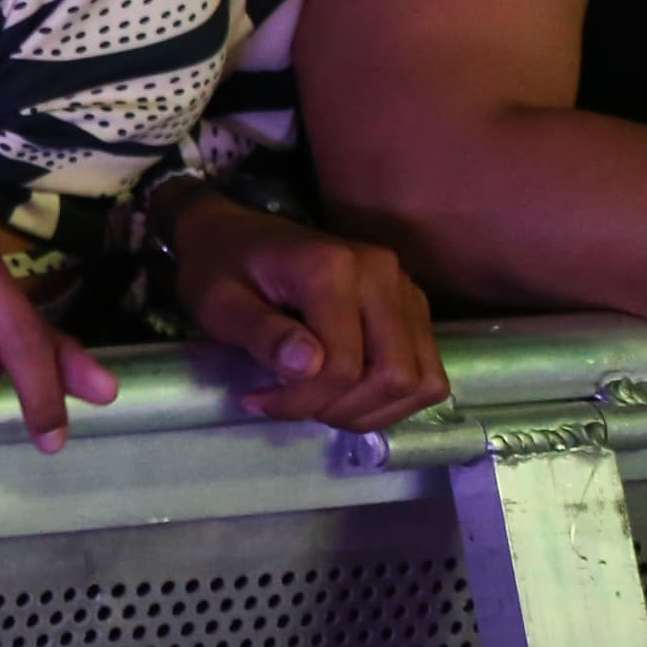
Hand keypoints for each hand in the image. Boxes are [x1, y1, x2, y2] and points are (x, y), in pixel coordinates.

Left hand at [167, 195, 443, 431]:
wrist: (236, 235)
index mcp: (330, 267)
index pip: (342, 364)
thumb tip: (307, 367)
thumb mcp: (219, 302)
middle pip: (394, 375)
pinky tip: (348, 397)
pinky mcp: (414, 307)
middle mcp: (382, 273)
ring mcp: (406, 289)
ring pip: (420, 380)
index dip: (304, 400)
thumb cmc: (220, 269)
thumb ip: (261, 332)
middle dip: (341, 410)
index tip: (259, 402)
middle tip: (293, 408)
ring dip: (372, 411)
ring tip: (319, 406)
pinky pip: (427, 372)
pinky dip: (393, 400)